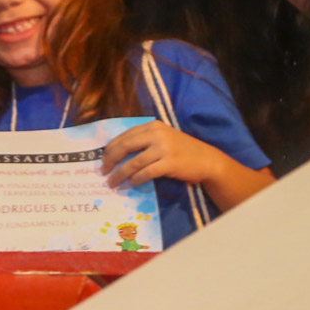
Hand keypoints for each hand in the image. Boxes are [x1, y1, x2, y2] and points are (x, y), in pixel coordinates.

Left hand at [100, 121, 231, 189]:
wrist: (207, 160)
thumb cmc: (182, 151)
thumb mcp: (163, 138)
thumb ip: (144, 141)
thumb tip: (117, 153)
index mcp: (153, 126)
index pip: (125, 135)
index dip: (111, 148)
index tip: (102, 159)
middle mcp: (156, 134)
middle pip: (125, 146)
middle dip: (111, 159)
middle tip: (103, 171)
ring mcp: (163, 148)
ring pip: (133, 162)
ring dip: (120, 174)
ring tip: (112, 182)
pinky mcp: (169, 163)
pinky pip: (146, 172)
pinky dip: (136, 179)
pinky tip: (131, 183)